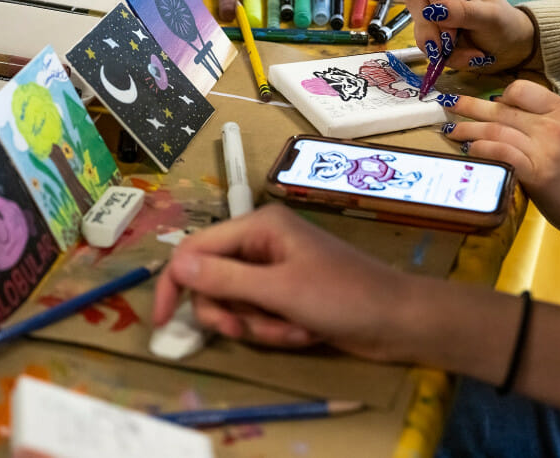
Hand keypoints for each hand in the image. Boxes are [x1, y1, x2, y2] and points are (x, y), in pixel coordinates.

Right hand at [152, 203, 414, 359]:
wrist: (397, 321)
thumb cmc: (343, 297)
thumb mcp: (279, 290)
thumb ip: (225, 278)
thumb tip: (176, 263)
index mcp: (260, 226)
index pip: (196, 248)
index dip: (175, 283)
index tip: (162, 321)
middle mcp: (263, 242)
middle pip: (213, 280)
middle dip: (231, 312)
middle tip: (250, 329)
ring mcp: (276, 269)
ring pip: (236, 304)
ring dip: (260, 326)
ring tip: (294, 329)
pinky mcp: (288, 294)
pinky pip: (260, 316)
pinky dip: (277, 330)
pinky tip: (305, 332)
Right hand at [407, 0, 536, 72]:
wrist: (508, 46)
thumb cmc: (504, 24)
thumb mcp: (490, 17)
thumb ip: (465, 12)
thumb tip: (435, 11)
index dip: (439, 13)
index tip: (453, 35)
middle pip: (416, 2)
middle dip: (430, 31)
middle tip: (446, 50)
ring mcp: (433, 11)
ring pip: (418, 27)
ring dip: (439, 49)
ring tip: (467, 57)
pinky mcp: (431, 30)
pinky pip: (425, 43)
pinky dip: (442, 57)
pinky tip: (462, 58)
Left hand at [443, 81, 559, 242]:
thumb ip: (548, 125)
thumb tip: (513, 119)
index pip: (524, 89)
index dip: (501, 94)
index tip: (489, 101)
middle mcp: (555, 126)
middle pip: (503, 109)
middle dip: (472, 106)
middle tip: (452, 105)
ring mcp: (546, 149)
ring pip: (496, 129)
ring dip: (469, 129)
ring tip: (452, 130)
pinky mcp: (537, 173)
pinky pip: (500, 152)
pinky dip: (481, 149)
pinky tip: (470, 150)